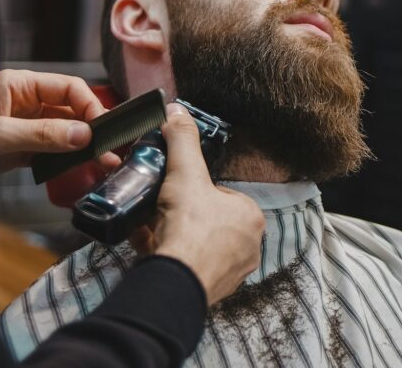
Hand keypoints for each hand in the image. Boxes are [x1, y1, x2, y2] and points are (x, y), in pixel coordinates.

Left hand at [0, 69, 119, 173]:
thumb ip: (41, 134)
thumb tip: (82, 135)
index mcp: (19, 85)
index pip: (67, 88)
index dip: (89, 106)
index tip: (102, 129)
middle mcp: (24, 102)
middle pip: (69, 110)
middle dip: (91, 130)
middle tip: (109, 151)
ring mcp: (23, 126)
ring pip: (63, 133)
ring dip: (83, 148)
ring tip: (104, 163)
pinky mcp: (20, 149)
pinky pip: (50, 152)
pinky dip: (66, 161)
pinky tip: (80, 169)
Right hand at [137, 104, 264, 306]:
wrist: (175, 281)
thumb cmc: (189, 227)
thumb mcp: (184, 173)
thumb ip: (182, 140)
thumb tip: (177, 110)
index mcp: (252, 217)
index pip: (223, 194)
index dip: (196, 189)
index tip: (177, 190)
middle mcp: (249, 247)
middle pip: (209, 219)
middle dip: (184, 214)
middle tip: (162, 208)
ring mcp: (231, 273)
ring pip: (199, 244)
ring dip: (176, 235)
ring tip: (152, 227)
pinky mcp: (210, 291)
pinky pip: (189, 265)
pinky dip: (172, 255)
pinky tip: (150, 247)